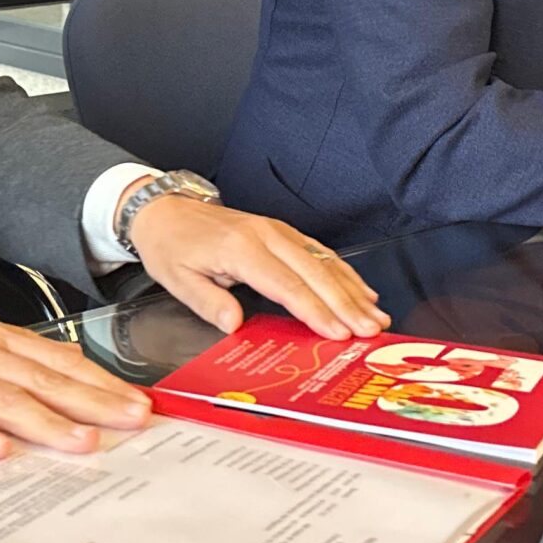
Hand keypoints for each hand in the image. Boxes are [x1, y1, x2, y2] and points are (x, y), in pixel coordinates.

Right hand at [0, 274, 150, 459]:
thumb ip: (2, 351)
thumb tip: (49, 370)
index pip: (55, 359)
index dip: (98, 380)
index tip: (135, 398)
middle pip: (43, 380)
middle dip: (93, 402)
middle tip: (134, 420)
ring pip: (3, 399)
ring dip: (46, 422)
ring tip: (83, 441)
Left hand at [124, 192, 387, 340]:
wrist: (166, 210)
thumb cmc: (172, 246)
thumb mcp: (178, 279)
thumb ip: (209, 303)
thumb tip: (236, 324)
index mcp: (241, 249)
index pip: (286, 285)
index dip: (315, 310)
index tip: (337, 332)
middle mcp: (266, 235)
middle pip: (315, 274)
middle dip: (346, 304)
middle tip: (369, 331)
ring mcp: (278, 231)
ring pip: (324, 262)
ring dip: (353, 290)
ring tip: (375, 317)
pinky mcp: (282, 231)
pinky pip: (319, 252)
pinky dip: (344, 273)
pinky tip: (362, 291)